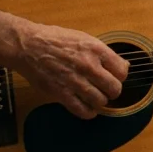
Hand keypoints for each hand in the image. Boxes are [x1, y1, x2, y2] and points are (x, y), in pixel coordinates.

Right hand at [12, 23, 129, 119]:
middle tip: (107, 90)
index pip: (122, 71)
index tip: (114, 77)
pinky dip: (88, 112)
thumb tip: (124, 66)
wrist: (28, 46)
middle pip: (114, 88)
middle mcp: (88, 66)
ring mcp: (75, 81)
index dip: (120, 76)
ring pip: (100, 101)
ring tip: (96, 98)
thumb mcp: (84, 39)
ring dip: (100, 101)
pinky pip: (82, 110)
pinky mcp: (61, 93)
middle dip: (113, 91)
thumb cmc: (55, 39)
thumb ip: (104, 53)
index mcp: (96, 50)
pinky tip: (88, 109)